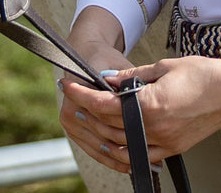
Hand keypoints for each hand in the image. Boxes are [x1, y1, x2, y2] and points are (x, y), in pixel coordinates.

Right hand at [58, 7, 131, 171]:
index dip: (126, 128)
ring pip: (98, 148)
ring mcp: (70, 125)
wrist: (85, 57)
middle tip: (150, 153)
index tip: (146, 137)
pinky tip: (128, 164)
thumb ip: (128, 81)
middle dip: (126, 146)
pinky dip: (110, 158)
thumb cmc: (104, 60)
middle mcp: (70, 113)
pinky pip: (93, 151)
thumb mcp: (118, 66)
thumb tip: (141, 93)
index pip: (105, 119)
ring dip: (119, 157)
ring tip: (142, 161)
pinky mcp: (73, 132)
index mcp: (78, 96)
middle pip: (102, 136)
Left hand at [62, 46, 220, 172]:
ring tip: (85, 121)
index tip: (70, 86)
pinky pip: (137, 158)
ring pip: (119, 148)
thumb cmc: (205, 75)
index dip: (84, 96)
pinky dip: (119, 151)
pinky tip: (110, 142)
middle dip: (87, 114)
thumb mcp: (166, 66)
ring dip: (98, 136)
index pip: (106, 105)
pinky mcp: (171, 150)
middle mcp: (155, 129)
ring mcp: (163, 143)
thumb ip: (134, 77)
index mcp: (152, 105)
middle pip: (109, 127)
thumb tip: (109, 80)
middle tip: (72, 101)